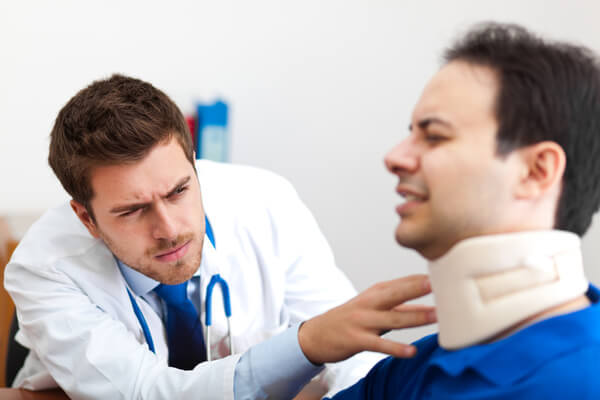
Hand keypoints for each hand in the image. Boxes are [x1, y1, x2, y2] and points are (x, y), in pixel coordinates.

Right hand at [297, 274, 435, 364]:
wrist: (316, 334)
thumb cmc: (349, 319)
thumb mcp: (373, 308)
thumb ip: (401, 308)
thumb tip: (429, 309)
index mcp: (375, 293)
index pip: (401, 283)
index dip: (421, 280)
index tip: (443, 275)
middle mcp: (369, 303)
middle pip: (396, 294)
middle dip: (416, 288)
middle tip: (437, 284)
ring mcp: (363, 321)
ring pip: (393, 318)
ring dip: (415, 317)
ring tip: (435, 316)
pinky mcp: (357, 340)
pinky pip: (380, 344)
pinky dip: (396, 348)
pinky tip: (411, 351)